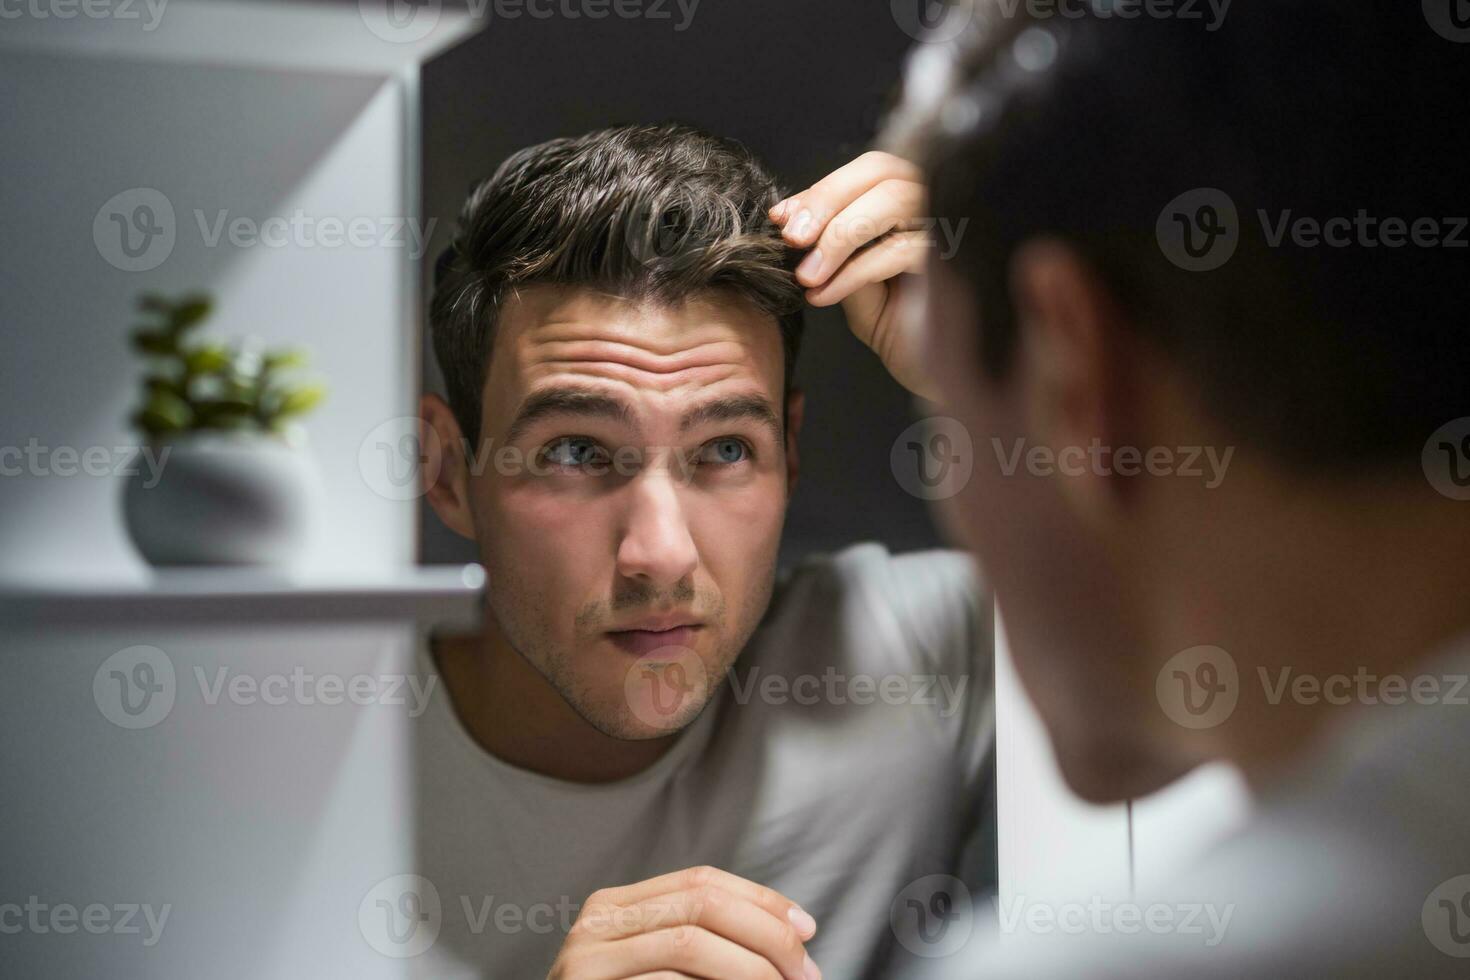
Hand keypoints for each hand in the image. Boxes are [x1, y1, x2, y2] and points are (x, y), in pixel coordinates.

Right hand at [547, 865, 820, 979]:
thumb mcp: (656, 968)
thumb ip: (699, 942)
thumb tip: (789, 936)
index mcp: (617, 905)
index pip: (702, 880)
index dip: (761, 900)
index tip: (807, 929)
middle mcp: (597, 923)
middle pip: (702, 905)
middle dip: (766, 936)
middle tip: (804, 973)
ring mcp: (587, 960)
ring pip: (691, 944)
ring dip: (750, 970)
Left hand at [771, 151, 937, 400]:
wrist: (933, 376)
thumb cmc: (900, 328)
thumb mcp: (856, 283)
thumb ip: (834, 249)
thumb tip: (791, 218)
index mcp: (915, 204)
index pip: (869, 171)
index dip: (823, 190)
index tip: (781, 218)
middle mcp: (941, 205)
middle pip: (883, 170)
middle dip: (828, 200)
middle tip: (792, 238)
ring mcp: (956, 230)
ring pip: (894, 199)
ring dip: (839, 234)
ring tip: (808, 275)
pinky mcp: (959, 263)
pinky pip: (900, 249)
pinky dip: (854, 271)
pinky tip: (825, 296)